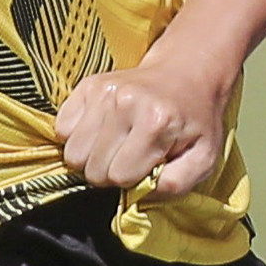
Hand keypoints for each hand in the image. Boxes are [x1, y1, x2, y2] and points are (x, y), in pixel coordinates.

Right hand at [57, 57, 233, 199]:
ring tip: (113, 146)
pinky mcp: (88, 85)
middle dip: (109, 173)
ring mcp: (103, 91)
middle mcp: (125, 103)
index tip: (145, 167)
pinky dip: (76, 137)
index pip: (120, 176)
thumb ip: (177, 183)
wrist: (186, 73)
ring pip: (72, 153)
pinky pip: (61, 129)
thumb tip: (140, 193)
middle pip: (92, 168)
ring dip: (90, 158)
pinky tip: (100, 131)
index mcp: (156, 122)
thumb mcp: (204, 158)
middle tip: (128, 159)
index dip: (131, 180)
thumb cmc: (195, 120)